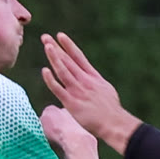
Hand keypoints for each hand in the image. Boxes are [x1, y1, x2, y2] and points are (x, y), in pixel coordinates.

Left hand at [41, 32, 139, 150]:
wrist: (115, 123)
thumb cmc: (111, 110)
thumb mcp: (105, 89)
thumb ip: (95, 82)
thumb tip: (90, 79)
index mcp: (93, 77)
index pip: (79, 57)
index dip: (69, 45)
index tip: (60, 35)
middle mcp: (84, 81)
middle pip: (68, 61)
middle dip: (56, 48)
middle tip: (45, 37)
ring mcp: (78, 91)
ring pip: (63, 71)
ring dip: (54, 58)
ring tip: (47, 46)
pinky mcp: (72, 103)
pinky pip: (58, 89)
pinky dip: (51, 80)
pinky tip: (45, 70)